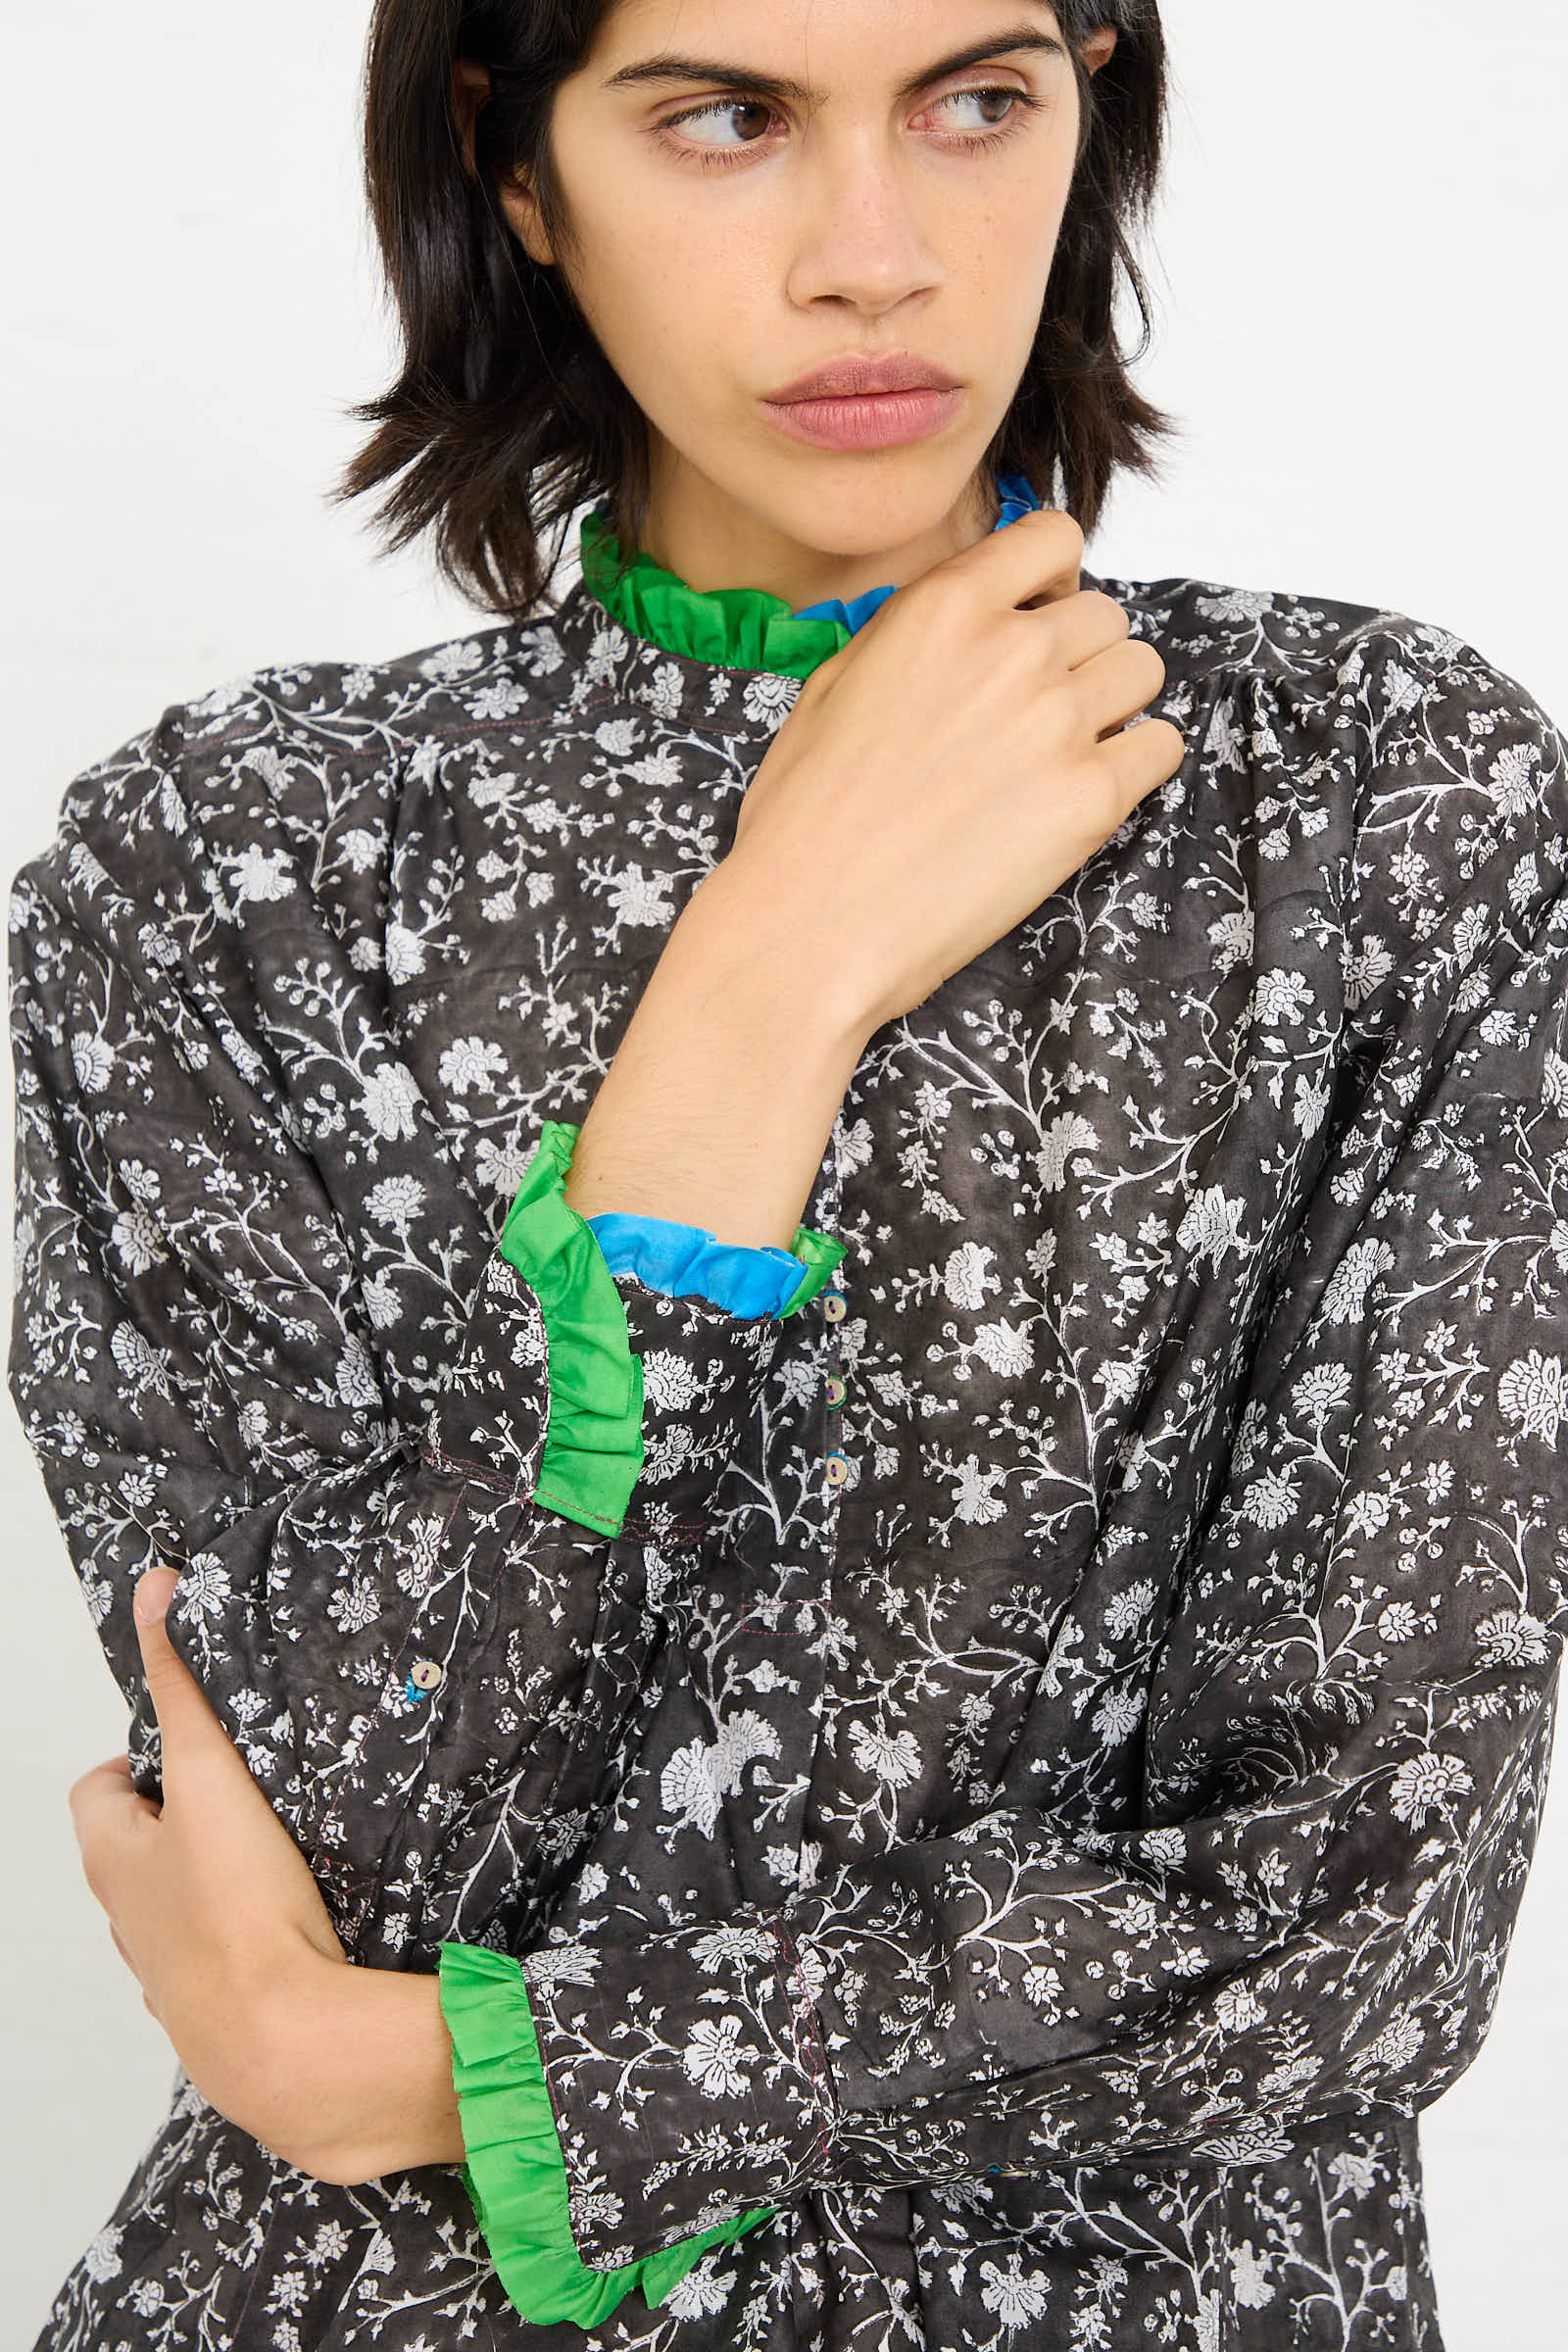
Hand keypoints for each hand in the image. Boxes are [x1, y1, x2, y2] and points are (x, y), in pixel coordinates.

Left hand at [68, 1565, 350, 2170]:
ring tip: (278, 1856)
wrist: (286, 2047)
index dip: (137, 1762)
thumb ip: (185, 1684)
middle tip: (244, 1793)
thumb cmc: (241, 1913)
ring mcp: (171, 1977)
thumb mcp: (212, 1777)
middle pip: (137, 1853)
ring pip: (177, 1911)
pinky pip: (223, 1963)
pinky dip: (246, 1940)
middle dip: (182, 1820)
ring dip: (213, 1883)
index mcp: (114, 1861)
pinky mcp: (218, 2016)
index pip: (97, 1792)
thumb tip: (153, 1588)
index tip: (189, 1747)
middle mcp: (129, 1922)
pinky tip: (297, 1926)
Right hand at [724, 506, 1186, 1036]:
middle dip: (1080, 656)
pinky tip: (1083, 793)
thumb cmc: (806, 820)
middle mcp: (1011, 650)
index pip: (1052, 539)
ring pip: (1141, 671)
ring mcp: (1059, 723)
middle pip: (1104, 615)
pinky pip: (1161, 746)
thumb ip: (915, 634)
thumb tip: (968, 623)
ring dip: (1112, 705)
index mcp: (943, 608)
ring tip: (1061, 754)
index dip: (1053, 581)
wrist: (813, 923)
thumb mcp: (836, 684)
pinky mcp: (1091, 799)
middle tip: (1037, 713)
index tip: (1040, 617)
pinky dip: (1134, 765)